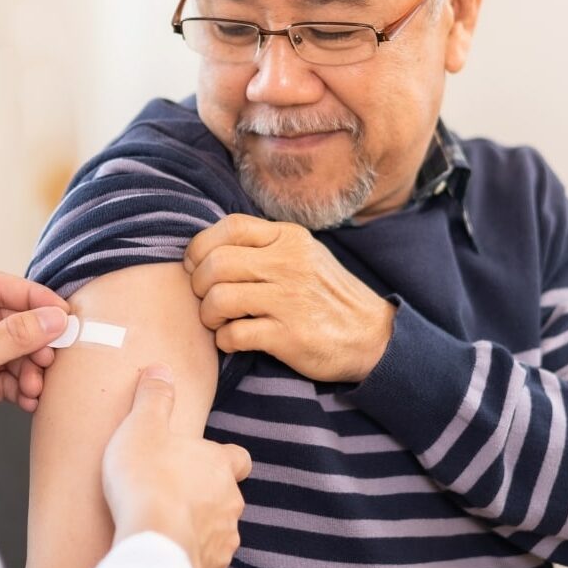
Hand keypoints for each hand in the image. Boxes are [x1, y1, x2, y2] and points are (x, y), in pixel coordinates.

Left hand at [0, 272, 69, 470]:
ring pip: (8, 352)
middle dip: (32, 341)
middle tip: (52, 357)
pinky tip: (27, 400)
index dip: (32, 298)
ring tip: (35, 387)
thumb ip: (13, 336)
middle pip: (7, 321)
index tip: (62, 314)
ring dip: (28, 368)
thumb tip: (53, 318)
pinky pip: (2, 378)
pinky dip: (18, 387)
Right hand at [103, 365, 251, 567]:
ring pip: (218, 531)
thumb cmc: (147, 480)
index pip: (239, 458)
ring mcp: (224, 539)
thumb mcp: (142, 426)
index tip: (202, 461)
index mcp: (220, 464)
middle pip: (227, 496)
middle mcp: (231, 501)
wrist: (152, 542)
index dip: (224, 459)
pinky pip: (205, 564)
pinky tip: (165, 556)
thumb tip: (161, 370)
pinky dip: (190, 559)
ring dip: (198, 530)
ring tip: (166, 529)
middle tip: (172, 497)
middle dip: (206, 497)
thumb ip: (154, 398)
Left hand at [184, 214, 395, 382]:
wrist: (372, 336)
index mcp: (290, 239)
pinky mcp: (289, 335)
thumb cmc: (329, 296)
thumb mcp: (306, 255)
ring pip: (219, 298)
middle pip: (216, 263)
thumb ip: (267, 245)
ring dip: (208, 314)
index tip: (195, 265)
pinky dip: (224, 340)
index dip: (201, 245)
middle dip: (198, 284)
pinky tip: (232, 341)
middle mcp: (289, 264)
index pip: (231, 226)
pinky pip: (234, 334)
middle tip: (205, 298)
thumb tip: (213, 246)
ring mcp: (289, 300)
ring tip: (217, 321)